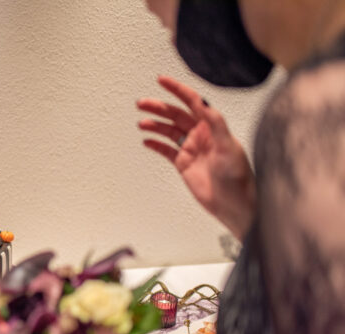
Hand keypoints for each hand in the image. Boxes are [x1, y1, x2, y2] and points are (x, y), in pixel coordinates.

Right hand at [137, 76, 255, 238]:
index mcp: (212, 126)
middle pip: (175, 114)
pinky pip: (166, 150)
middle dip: (158, 107)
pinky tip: (146, 141)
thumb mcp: (229, 147)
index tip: (161, 81)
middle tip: (142, 104)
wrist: (234, 203)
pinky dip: (156, 144)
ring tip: (142, 123)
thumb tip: (205, 104)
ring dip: (154, 125)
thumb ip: (216, 124)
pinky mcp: (184, 163)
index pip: (192, 102)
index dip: (176, 89)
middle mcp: (201, 134)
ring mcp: (191, 148)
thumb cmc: (238, 176)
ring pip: (168, 131)